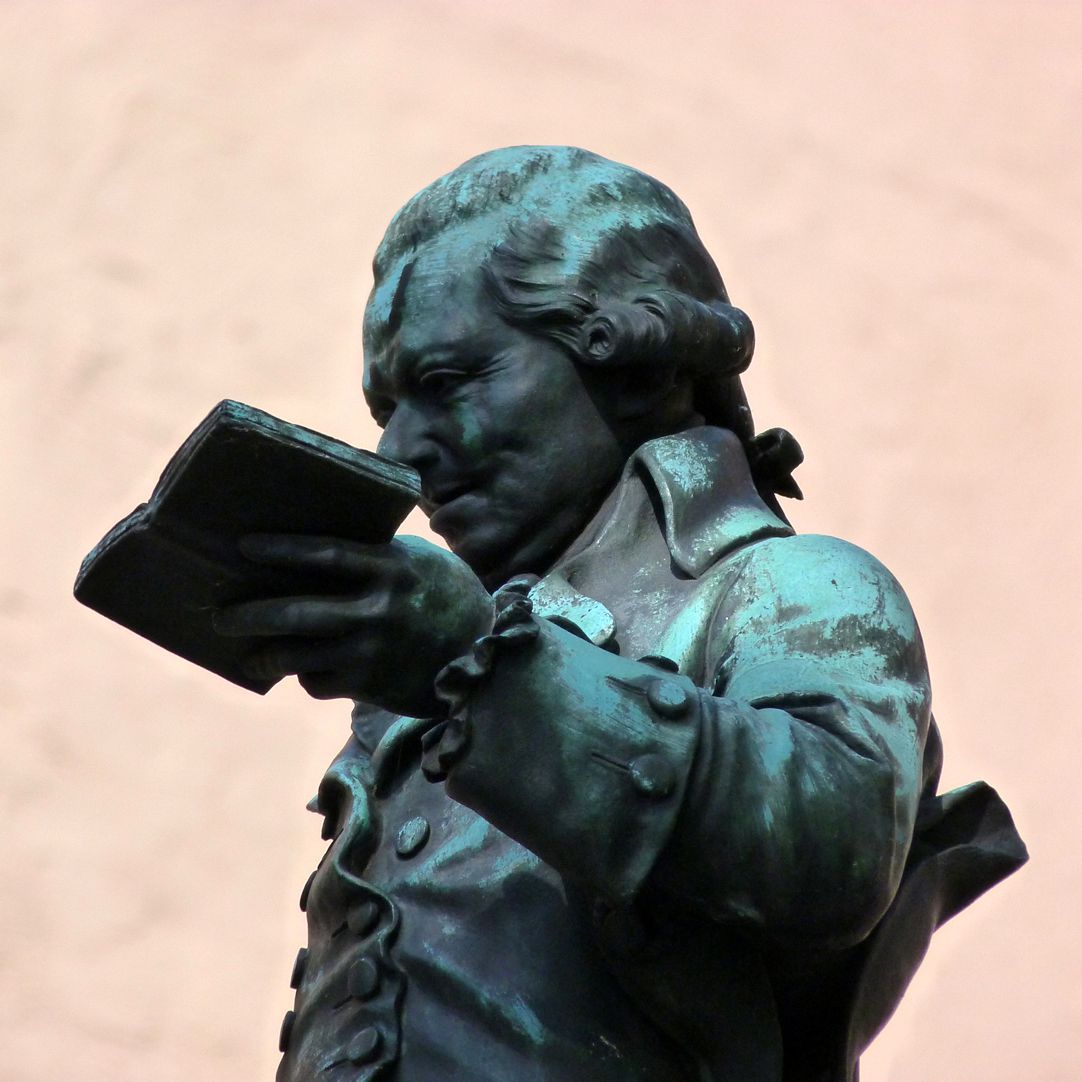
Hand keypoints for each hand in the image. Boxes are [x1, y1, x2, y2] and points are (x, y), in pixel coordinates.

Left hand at [213, 534, 493, 715]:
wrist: (482, 651)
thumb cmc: (444, 593)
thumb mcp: (419, 560)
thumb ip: (374, 553)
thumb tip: (311, 547)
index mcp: (392, 567)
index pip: (326, 554)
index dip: (281, 549)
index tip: (244, 547)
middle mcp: (380, 609)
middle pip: (298, 612)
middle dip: (251, 614)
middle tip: (219, 615)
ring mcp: (373, 649)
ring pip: (300, 655)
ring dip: (265, 656)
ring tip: (249, 656)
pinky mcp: (371, 684)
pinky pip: (319, 681)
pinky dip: (306, 675)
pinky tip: (303, 670)